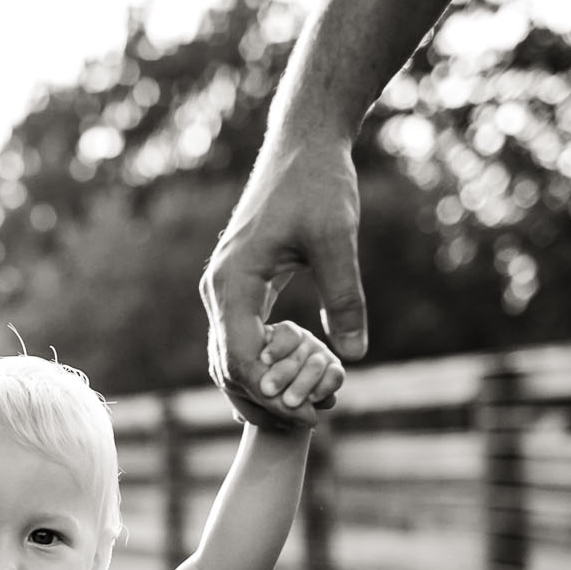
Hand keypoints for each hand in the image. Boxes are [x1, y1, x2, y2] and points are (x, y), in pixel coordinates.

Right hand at [201, 134, 365, 425]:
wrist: (303, 145)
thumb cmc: (318, 185)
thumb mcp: (337, 240)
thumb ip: (343, 297)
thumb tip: (353, 356)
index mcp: (232, 284)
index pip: (240, 361)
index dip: (274, 396)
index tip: (312, 416)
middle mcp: (217, 291)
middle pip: (227, 367)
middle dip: (265, 402)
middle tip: (310, 424)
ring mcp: (224, 289)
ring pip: (229, 357)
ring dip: (261, 389)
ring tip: (302, 413)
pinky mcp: (239, 285)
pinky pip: (240, 339)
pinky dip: (262, 366)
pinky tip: (291, 383)